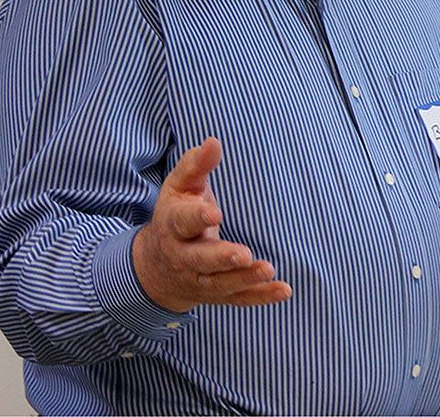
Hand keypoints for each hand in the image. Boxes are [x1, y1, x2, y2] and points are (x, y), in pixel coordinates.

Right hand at [133, 137, 291, 312]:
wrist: (156, 266)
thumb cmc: (176, 214)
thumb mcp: (179, 187)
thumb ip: (196, 165)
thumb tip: (213, 141)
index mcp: (173, 226)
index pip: (182, 222)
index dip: (197, 217)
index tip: (214, 212)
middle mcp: (184, 257)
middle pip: (201, 260)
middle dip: (221, 258)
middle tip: (243, 253)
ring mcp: (199, 279)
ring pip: (220, 284)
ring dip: (244, 279)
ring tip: (268, 269)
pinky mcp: (217, 295)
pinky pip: (239, 299)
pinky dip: (261, 296)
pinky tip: (284, 290)